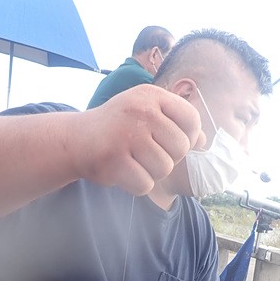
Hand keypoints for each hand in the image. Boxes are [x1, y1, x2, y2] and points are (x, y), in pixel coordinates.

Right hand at [72, 85, 202, 194]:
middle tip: (146, 154)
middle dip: (168, 158)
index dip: (188, 137)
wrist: (76, 139)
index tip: (169, 141)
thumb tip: (204, 141)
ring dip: (151, 172)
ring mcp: (126, 134)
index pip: (192, 120)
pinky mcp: (113, 159)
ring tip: (134, 161)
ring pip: (164, 168)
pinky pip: (145, 184)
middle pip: (181, 148)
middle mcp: (141, 110)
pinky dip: (136, 185)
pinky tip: (123, 172)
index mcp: (152, 96)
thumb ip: (176, 124)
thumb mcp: (147, 114)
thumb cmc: (119, 128)